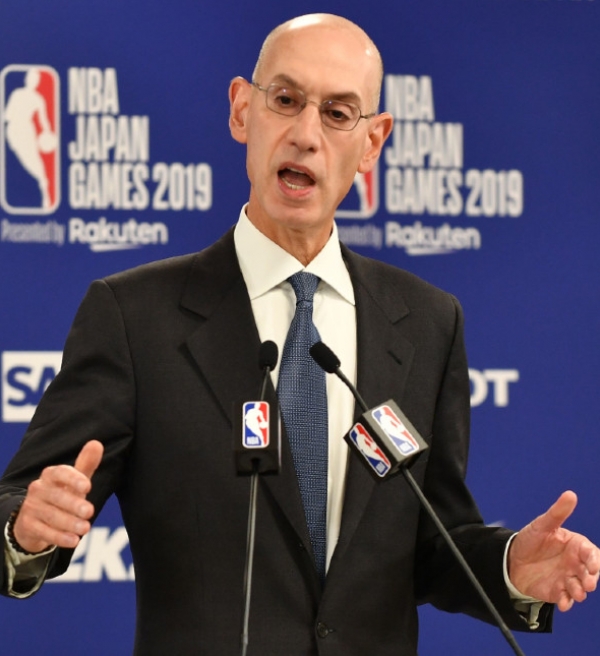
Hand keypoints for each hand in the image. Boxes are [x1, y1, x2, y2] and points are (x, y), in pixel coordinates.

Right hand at [12, 440, 103, 553]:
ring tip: (86, 528)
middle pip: (57, 496)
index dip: (73, 479)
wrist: (35, 518)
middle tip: (90, 512)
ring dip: (69, 523)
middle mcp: (38, 489)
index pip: (60, 473)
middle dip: (74, 505)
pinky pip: (44, 532)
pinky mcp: (28, 525)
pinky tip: (74, 540)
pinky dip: (59, 537)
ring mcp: (31, 507)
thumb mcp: (74, 480)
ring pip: (51, 516)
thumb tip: (97, 443)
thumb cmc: (62, 494)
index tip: (88, 486)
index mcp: (50, 475)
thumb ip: (86, 464)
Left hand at [508, 490, 599, 610]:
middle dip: (591, 579)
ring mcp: (568, 579)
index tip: (592, 566)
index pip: (592, 554)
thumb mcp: (542, 525)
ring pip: (580, 588)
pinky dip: (566, 602)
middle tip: (587, 583)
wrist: (511, 559)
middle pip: (590, 574)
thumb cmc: (530, 539)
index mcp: (575, 546)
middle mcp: (575, 564)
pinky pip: (566, 599)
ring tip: (575, 592)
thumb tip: (570, 494)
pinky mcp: (557, 592)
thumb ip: (558, 512)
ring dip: (580, 591)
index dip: (595, 561)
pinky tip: (562, 603)